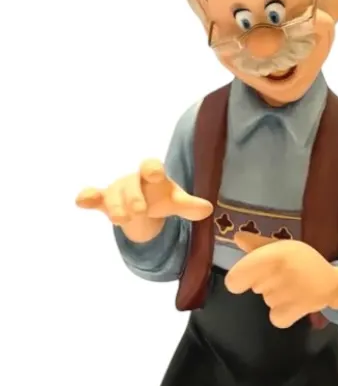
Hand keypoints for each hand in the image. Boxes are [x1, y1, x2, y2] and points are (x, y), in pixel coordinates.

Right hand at [76, 159, 212, 242]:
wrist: (141, 201)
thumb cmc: (160, 197)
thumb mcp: (174, 201)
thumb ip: (189, 206)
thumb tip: (208, 209)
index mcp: (152, 176)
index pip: (151, 167)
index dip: (152, 169)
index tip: (154, 174)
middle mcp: (134, 181)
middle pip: (133, 186)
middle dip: (135, 197)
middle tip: (140, 210)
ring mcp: (117, 190)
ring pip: (114, 196)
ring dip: (117, 206)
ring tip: (120, 219)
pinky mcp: (104, 200)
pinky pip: (94, 197)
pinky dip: (87, 197)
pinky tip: (82, 201)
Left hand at [224, 234, 337, 327]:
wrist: (333, 282)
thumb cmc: (304, 261)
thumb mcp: (284, 247)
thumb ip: (258, 245)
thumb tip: (237, 237)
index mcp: (273, 255)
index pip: (235, 279)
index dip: (237, 280)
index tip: (246, 278)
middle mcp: (278, 273)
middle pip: (254, 288)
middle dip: (264, 283)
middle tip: (283, 277)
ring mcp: (286, 293)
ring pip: (266, 301)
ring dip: (276, 297)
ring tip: (293, 288)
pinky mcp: (295, 311)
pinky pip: (276, 318)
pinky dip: (283, 315)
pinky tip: (294, 303)